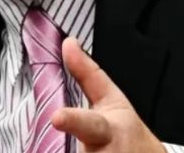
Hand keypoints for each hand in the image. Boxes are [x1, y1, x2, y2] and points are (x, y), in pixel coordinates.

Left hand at [52, 37, 165, 152]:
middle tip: (61, 120)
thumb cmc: (126, 132)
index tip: (57, 117)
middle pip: (84, 152)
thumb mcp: (112, 101)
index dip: (73, 120)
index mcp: (107, 131)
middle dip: (83, 152)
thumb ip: (87, 75)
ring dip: (70, 150)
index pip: (89, 124)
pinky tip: (63, 149)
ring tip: (75, 139)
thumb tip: (68, 42)